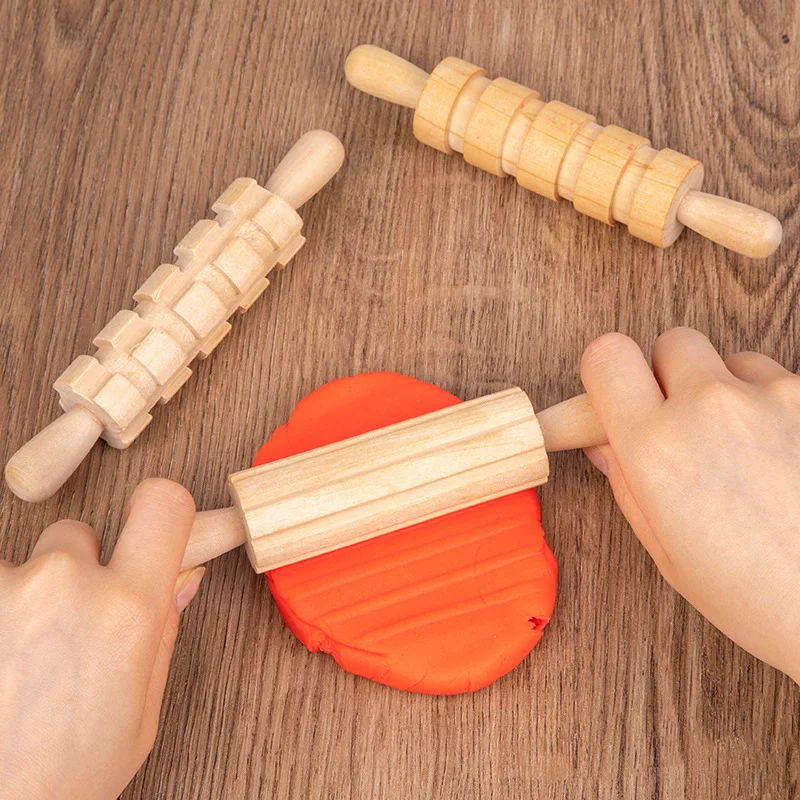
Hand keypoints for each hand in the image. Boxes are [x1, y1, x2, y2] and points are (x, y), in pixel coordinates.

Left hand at [0, 479, 202, 799]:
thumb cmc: (61, 777)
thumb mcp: (140, 713)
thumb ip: (162, 631)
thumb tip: (180, 574)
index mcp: (128, 609)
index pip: (162, 503)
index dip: (162, 511)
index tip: (152, 527)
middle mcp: (63, 583)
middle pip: (79, 534)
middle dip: (78, 570)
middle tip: (67, 630)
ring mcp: (5, 588)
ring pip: (26, 564)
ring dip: (26, 596)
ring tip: (21, 660)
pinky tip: (2, 661)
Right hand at [580, 328, 799, 682]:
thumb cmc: (761, 597)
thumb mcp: (668, 551)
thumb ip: (628, 483)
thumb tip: (608, 441)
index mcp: (657, 448)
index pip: (607, 356)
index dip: (608, 373)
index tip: (617, 393)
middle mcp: (712, 407)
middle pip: (672, 342)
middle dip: (671, 375)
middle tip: (683, 423)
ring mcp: (776, 396)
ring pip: (733, 360)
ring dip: (730, 390)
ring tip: (746, 448)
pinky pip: (784, 380)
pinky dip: (778, 407)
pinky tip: (785, 455)